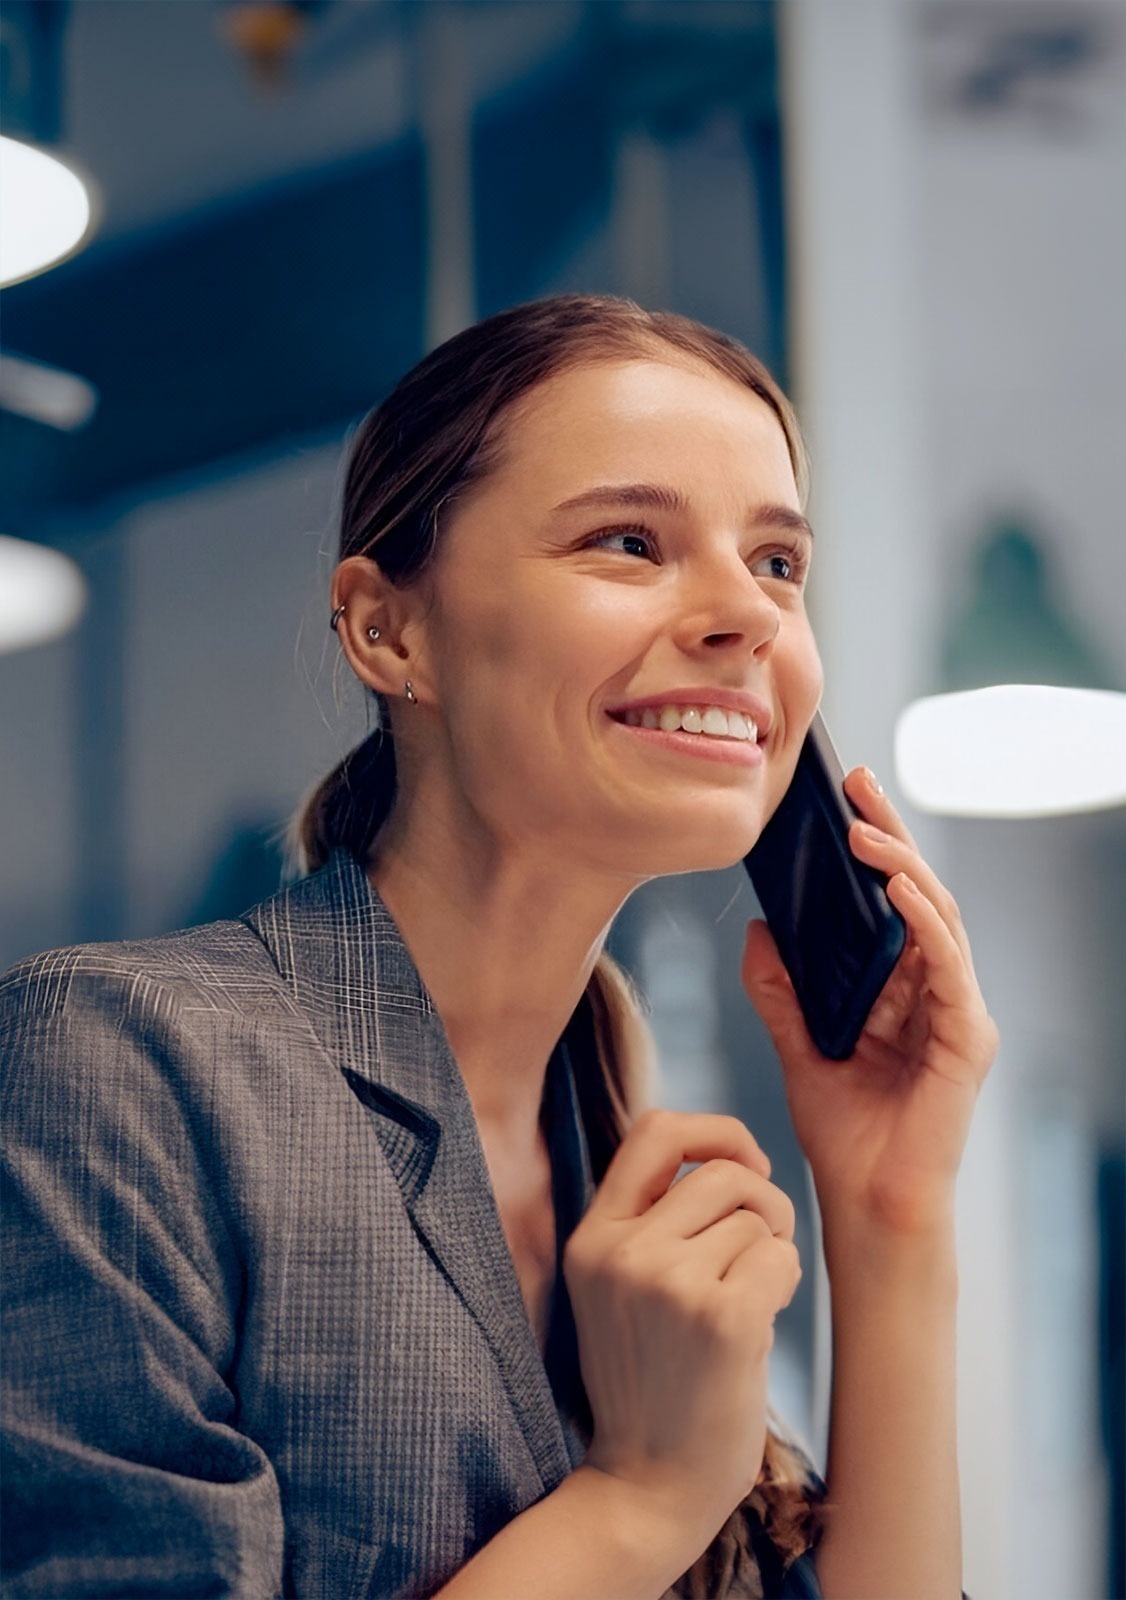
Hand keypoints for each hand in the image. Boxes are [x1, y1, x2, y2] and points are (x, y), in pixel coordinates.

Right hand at [562, 1110, 801, 1536]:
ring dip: (772, 1252)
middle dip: (763, 1203)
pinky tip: (760, 1325)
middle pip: (723, 1174)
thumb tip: (729, 1157)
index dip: (714, 1132)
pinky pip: (781, 1258)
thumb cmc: (650, 1384)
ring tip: (751, 1301)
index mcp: (591, 1237)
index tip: (746, 1163)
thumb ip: (649, 1222)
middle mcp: (621, 1252)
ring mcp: (668, 1283)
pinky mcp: (721, 1317)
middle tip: (764, 1250)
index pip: (655, 1131)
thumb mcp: (617, 1289)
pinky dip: (785, 1284)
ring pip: (756, 1218)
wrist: (647, 1487)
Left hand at [741, 766, 998, 1236]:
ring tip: (865, 835)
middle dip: (889, 836)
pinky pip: (951, 969)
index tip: (844, 798)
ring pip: (940, 920)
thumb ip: (779, 990)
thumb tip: (758, 928)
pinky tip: (901, 893)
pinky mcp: (968, 1040)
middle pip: (919, 894)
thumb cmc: (843, 1135)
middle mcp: (934, 992)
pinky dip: (926, 926)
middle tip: (859, 786)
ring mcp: (957, 1013)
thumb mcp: (797, 1046)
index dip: (873, 846)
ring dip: (903, 870)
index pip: (890, 901)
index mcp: (900, 989)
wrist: (865, 1204)